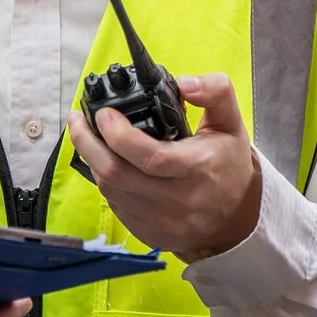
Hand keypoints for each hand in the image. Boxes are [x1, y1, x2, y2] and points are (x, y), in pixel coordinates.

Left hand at [66, 72, 261, 263]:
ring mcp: (162, 222)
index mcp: (198, 169)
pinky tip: (106, 162)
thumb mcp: (231, 122)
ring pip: (111, 191)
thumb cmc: (229, 166)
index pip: (150, 156)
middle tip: (78, 120)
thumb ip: (215, 91)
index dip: (119, 135)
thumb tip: (183, 82)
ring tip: (87, 136)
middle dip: (88, 144)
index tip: (104, 113)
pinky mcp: (149, 234)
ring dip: (93, 161)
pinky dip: (106, 182)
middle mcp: (178, 200)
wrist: (238, 218)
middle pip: (118, 175)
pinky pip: (116, 206)